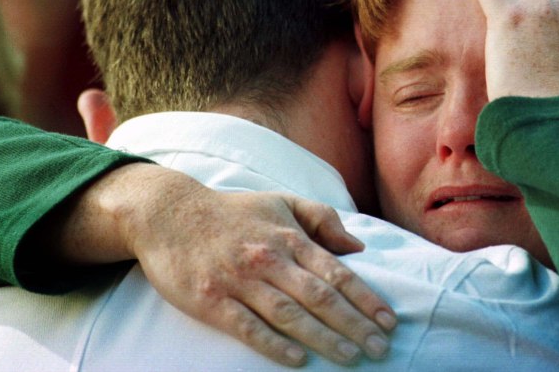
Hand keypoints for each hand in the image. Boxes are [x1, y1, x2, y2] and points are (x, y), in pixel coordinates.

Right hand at [46, 164, 395, 366]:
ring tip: (351, 357)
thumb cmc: (233, 212)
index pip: (336, 271)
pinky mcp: (211, 300)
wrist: (169, 214)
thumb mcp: (280, 202)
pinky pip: (248, 327)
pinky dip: (274, 345)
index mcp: (288, 237)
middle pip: (319, 296)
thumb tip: (357, 247)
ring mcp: (239, 281)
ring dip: (324, 338)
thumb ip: (321, 219)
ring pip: (290, 314)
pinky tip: (299, 361)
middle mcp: (269, 258)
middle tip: (380, 348)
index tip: (389, 320)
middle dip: (354, 324)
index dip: (365, 297)